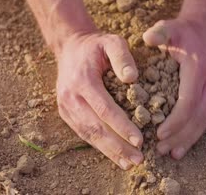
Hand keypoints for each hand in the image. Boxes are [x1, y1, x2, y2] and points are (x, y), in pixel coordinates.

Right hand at [55, 32, 143, 169]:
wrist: (70, 48)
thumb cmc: (96, 46)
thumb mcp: (111, 41)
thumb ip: (122, 56)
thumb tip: (132, 78)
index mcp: (82, 80)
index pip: (104, 108)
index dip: (122, 126)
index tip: (140, 140)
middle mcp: (70, 97)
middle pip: (96, 127)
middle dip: (118, 146)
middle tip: (138, 160)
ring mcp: (66, 107)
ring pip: (89, 135)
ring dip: (110, 152)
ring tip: (129, 164)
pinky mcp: (66, 113)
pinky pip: (84, 133)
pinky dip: (100, 147)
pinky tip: (116, 157)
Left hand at [143, 18, 205, 158]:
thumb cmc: (182, 31)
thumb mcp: (169, 27)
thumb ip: (159, 33)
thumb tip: (148, 38)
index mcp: (198, 69)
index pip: (188, 101)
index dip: (175, 120)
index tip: (158, 133)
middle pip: (197, 117)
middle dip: (179, 136)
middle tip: (160, 150)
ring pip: (204, 120)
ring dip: (188, 139)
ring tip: (171, 154)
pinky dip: (195, 133)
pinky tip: (183, 146)